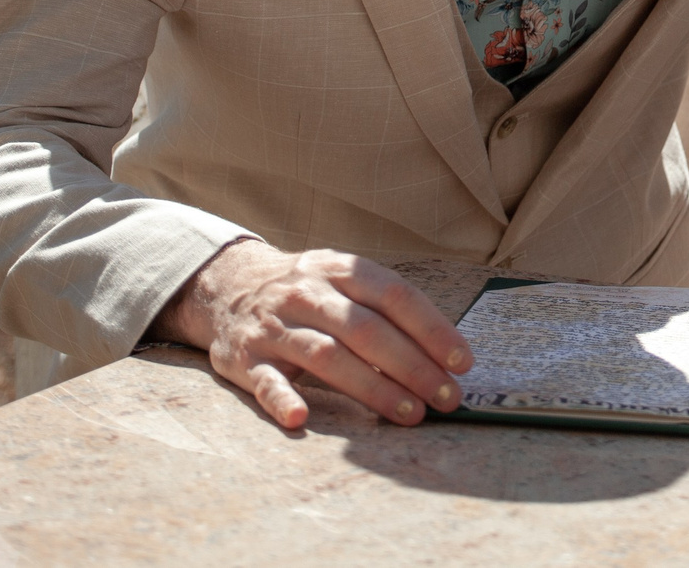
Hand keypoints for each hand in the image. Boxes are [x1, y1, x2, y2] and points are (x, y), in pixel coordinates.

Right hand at [153, 239, 472, 430]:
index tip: (461, 362)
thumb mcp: (343, 282)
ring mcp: (275, 326)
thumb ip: (384, 310)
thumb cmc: (308, 293)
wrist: (227, 285)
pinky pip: (264, 381)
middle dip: (412, 366)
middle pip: (366, 330)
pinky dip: (282, 399)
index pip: (395, 296)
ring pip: (326, 355)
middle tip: (445, 398)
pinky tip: (301, 418)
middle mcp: (309, 294)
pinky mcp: (245, 358)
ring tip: (409, 414)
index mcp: (341, 270)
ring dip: (370, 388)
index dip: (432, 329)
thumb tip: (444, 355)